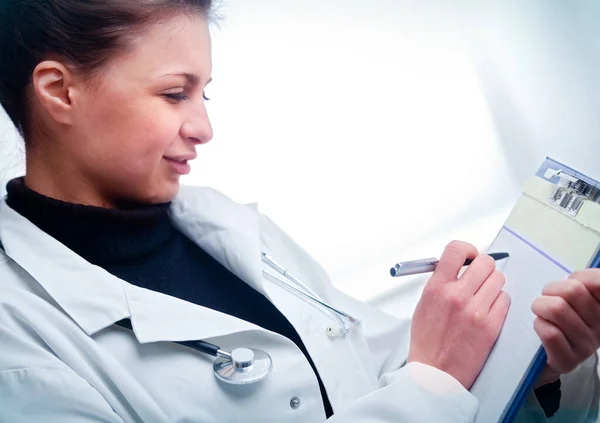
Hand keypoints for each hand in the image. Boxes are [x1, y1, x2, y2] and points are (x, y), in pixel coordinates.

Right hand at [408, 241, 510, 388]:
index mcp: (436, 288)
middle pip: (484, 262)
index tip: (469, 256)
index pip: (456, 250)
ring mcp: (476, 310)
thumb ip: (440, 282)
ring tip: (483, 296)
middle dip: (484, 267)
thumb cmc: (428, 341)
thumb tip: (457, 266)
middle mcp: (456, 295)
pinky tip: (489, 311)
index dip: (467, 249)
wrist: (435, 373)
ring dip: (493, 285)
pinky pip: (505, 300)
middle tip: (480, 276)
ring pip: (498, 280)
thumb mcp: (424, 304)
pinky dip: (499, 302)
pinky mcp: (491, 325)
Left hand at [532, 268, 599, 385]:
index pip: (598, 282)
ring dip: (540, 306)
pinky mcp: (568, 361)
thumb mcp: (569, 296)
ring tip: (541, 311)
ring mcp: (586, 346)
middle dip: (551, 289)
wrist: (543, 354)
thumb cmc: (556, 317)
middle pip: (573, 291)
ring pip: (557, 309)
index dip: (580, 278)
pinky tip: (541, 327)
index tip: (571, 283)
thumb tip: (570, 278)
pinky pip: (550, 333)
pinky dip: (538, 324)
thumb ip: (579, 282)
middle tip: (547, 297)